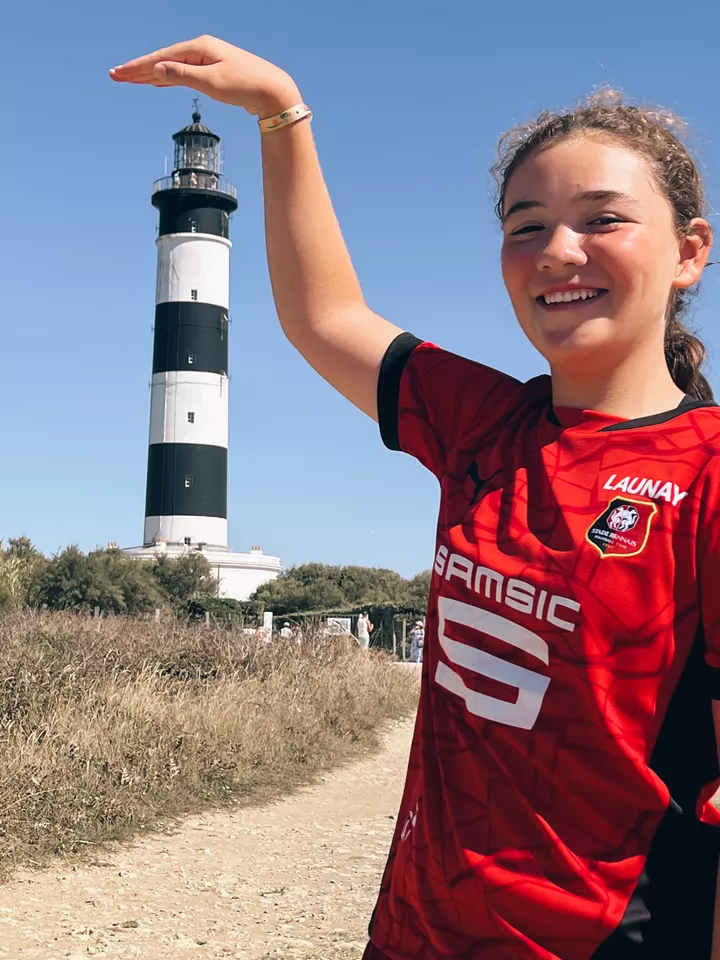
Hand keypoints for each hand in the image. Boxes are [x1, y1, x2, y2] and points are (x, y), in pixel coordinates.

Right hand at [110, 35, 300, 117]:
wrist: (273, 90)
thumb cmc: (245, 85)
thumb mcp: (212, 81)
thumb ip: (183, 75)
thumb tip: (157, 69)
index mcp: (198, 47)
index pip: (161, 58)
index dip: (137, 68)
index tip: (118, 74)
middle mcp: (201, 49)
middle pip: (162, 60)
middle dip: (138, 69)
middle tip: (115, 76)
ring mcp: (206, 60)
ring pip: (171, 67)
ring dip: (150, 74)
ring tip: (130, 79)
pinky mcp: (213, 72)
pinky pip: (182, 73)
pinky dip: (167, 78)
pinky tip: (158, 81)